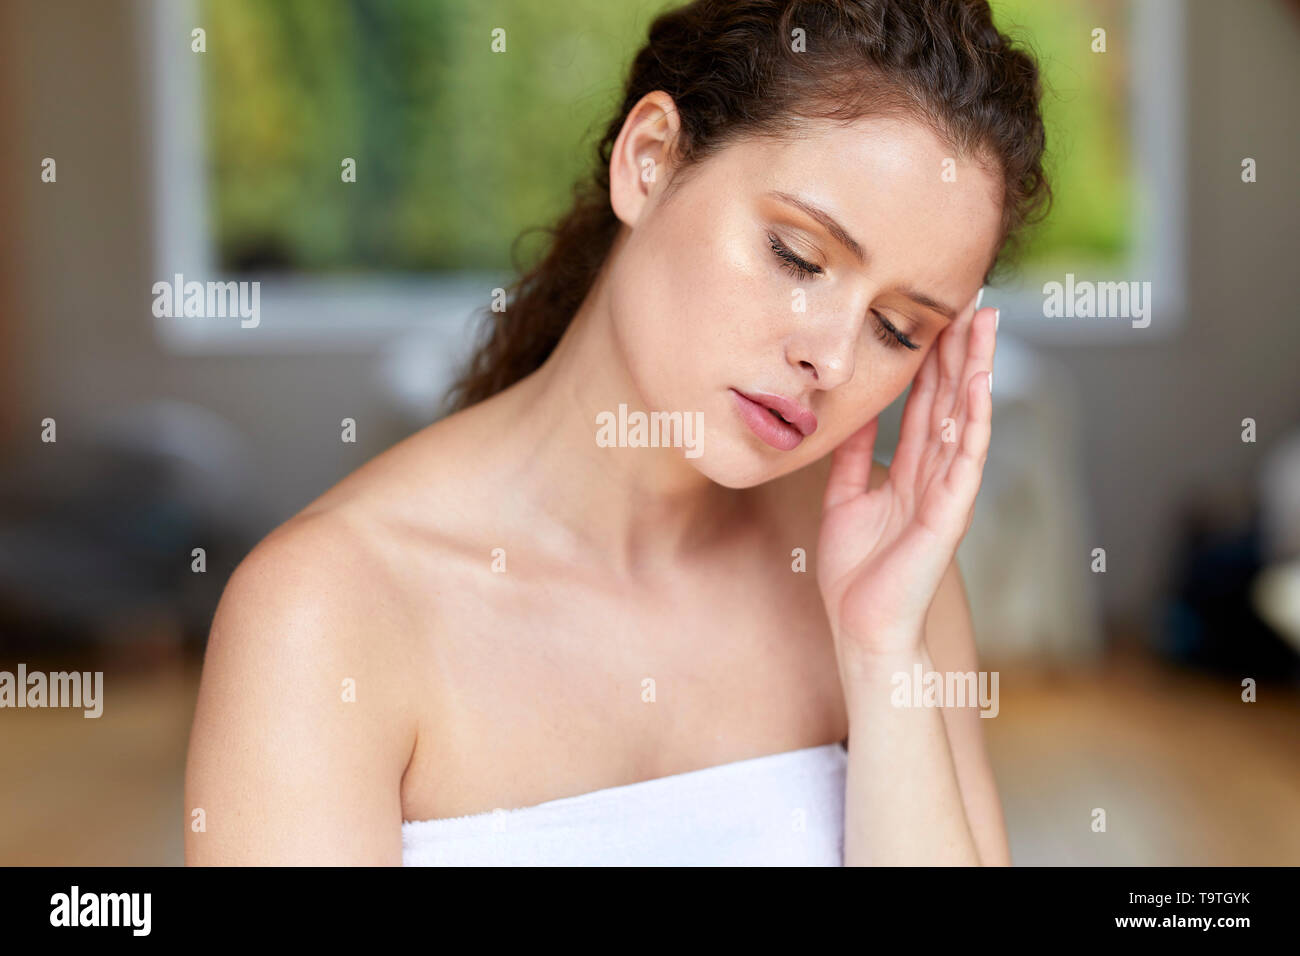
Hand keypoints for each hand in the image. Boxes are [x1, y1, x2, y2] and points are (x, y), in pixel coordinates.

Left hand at [817, 292, 996, 663]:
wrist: (862, 628)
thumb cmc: (856, 574)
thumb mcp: (844, 499)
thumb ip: (852, 457)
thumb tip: (852, 413)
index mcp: (911, 472)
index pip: (926, 404)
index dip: (933, 361)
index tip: (939, 316)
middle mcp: (935, 476)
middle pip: (951, 401)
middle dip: (962, 352)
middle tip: (975, 302)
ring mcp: (948, 493)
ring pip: (965, 421)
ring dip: (976, 373)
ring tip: (985, 328)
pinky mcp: (950, 516)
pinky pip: (965, 461)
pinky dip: (973, 423)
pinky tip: (979, 388)